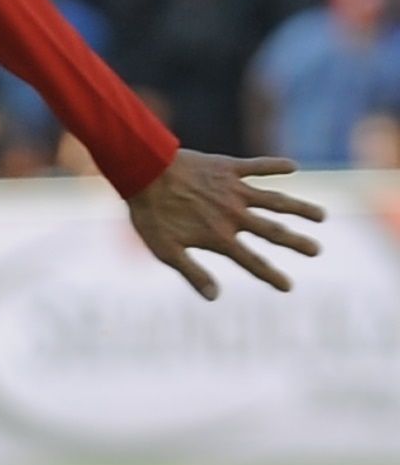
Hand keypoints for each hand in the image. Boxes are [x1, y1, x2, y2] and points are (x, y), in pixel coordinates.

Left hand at [126, 148, 324, 298]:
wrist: (143, 171)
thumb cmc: (150, 214)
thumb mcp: (165, 250)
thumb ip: (192, 272)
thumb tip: (214, 297)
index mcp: (219, 237)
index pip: (252, 262)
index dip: (271, 276)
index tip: (288, 287)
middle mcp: (233, 215)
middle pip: (273, 231)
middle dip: (296, 242)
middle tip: (317, 250)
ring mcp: (233, 190)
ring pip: (275, 200)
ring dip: (300, 208)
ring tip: (322, 216)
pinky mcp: (228, 168)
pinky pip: (258, 166)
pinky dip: (275, 166)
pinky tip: (294, 167)